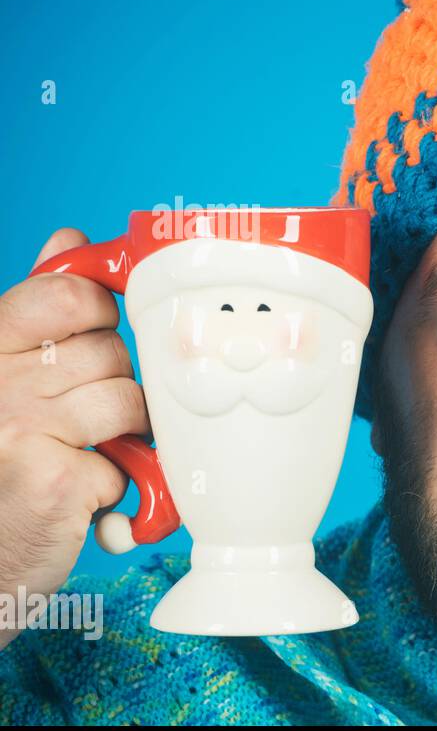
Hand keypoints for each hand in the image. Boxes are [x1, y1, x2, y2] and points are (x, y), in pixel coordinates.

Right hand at [0, 228, 148, 650]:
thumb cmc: (2, 461)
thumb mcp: (5, 374)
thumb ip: (37, 310)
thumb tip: (70, 238)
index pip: (69, 294)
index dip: (101, 315)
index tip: (98, 338)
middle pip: (111, 351)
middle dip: (115, 383)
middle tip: (82, 417)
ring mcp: (20, 429)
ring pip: (129, 400)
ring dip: (124, 432)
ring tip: (87, 451)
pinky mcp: (52, 481)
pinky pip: (129, 459)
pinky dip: (119, 481)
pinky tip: (83, 492)